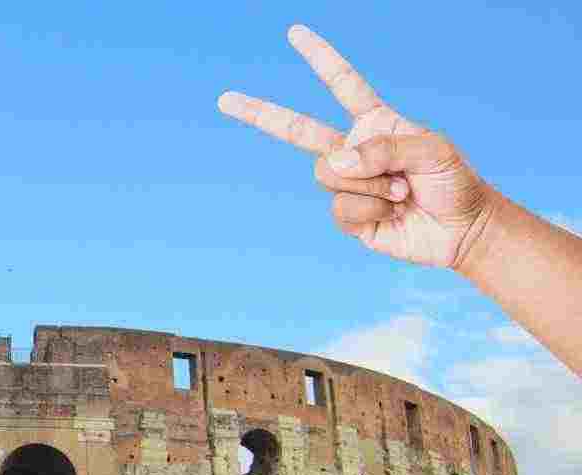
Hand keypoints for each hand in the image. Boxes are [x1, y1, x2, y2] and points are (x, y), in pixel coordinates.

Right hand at [218, 25, 497, 270]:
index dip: (320, 58)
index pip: (341, 85)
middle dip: (258, 114)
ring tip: (401, 192)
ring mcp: (347, 185)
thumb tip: (334, 162)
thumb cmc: (454, 182)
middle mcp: (353, 150)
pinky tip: (392, 212)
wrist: (460, 231)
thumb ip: (384, 148)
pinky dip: (370, 209)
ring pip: (328, 175)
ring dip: (369, 185)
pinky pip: (340, 209)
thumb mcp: (432, 150)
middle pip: (296, 130)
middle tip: (224, 99)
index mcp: (374, 122)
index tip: (295, 33)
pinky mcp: (347, 217)